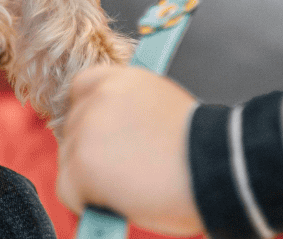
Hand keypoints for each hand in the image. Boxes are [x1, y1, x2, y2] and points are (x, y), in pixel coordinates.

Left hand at [57, 65, 201, 235]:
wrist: (215, 168)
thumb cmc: (198, 148)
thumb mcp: (160, 105)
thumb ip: (129, 110)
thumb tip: (113, 134)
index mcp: (120, 79)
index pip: (81, 89)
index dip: (89, 116)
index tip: (101, 138)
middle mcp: (99, 97)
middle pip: (72, 127)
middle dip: (91, 151)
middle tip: (122, 172)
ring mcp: (88, 129)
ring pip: (68, 159)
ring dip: (89, 177)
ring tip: (127, 187)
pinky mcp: (83, 163)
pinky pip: (67, 189)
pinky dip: (85, 202)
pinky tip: (114, 202)